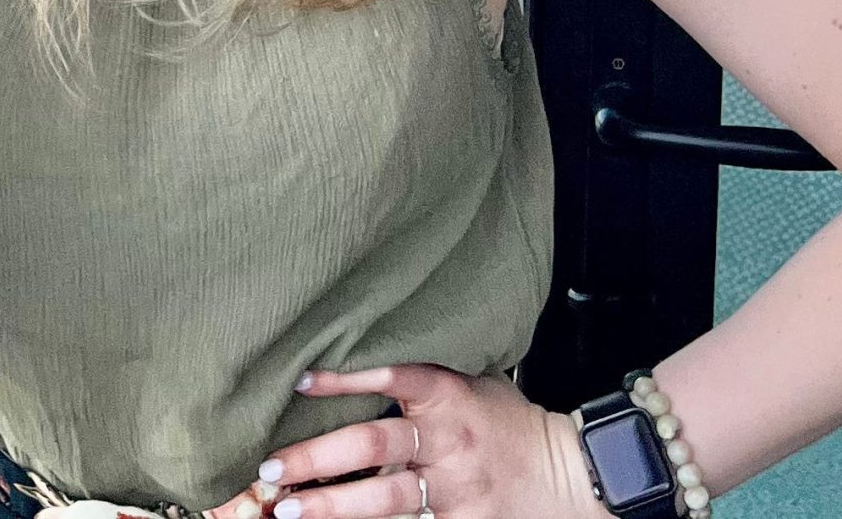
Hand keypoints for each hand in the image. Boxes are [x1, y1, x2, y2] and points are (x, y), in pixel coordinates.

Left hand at [204, 364, 597, 518]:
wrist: (570, 477)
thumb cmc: (510, 424)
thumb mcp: (474, 383)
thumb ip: (424, 375)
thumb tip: (366, 340)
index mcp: (448, 396)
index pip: (391, 376)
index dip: (344, 378)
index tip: (300, 379)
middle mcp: (447, 441)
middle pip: (374, 446)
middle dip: (317, 457)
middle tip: (271, 467)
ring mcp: (453, 488)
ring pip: (384, 499)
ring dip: (331, 505)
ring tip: (285, 509)